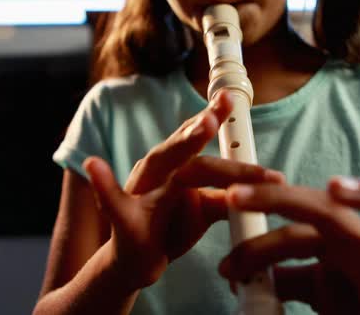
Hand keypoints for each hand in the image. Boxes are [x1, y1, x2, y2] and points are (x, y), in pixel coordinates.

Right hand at [83, 90, 284, 291]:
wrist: (136, 260)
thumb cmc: (171, 228)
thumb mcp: (204, 210)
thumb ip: (226, 193)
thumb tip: (264, 186)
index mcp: (177, 167)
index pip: (197, 137)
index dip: (214, 117)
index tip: (231, 99)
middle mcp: (157, 171)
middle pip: (182, 146)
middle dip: (200, 129)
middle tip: (217, 115)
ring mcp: (140, 191)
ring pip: (159, 164)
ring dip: (178, 145)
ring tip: (200, 127)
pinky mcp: (125, 221)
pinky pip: (113, 203)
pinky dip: (103, 185)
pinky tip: (94, 165)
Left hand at [219, 177, 359, 314]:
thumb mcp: (325, 291)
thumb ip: (295, 280)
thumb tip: (257, 277)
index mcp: (340, 242)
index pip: (293, 221)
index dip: (260, 212)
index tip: (224, 207)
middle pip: (328, 207)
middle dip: (283, 196)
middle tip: (235, 196)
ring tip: (336, 188)